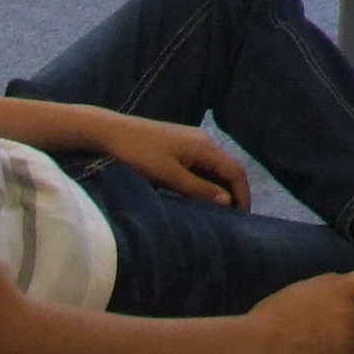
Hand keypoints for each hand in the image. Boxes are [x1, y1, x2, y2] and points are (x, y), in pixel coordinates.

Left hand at [86, 111, 251, 208]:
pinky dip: (207, 183)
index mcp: (205, 146)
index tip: (243, 220)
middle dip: (235, 194)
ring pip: (215, 168)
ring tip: (220, 214)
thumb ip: (199, 189)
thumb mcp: (169, 176)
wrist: (110, 132)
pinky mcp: (180, 146)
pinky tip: (201, 197)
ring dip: (221, 189)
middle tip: (235, 220)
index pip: (235, 171)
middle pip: (228, 169)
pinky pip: (202, 166)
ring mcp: (192, 143)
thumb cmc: (139, 154)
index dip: (243, 195)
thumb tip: (227, 202)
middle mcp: (203, 141)